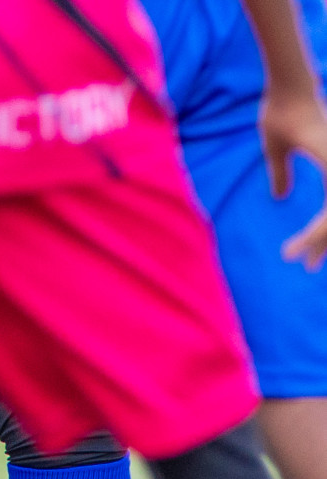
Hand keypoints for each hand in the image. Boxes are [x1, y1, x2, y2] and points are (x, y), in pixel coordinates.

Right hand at [260, 88, 326, 267]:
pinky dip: (315, 233)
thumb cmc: (282, 111)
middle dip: (323, 245)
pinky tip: (300, 246)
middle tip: (310, 268)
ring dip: (317, 243)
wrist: (289, 88)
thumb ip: (281, 173)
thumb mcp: (278, 150)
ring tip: (299, 260)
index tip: (304, 253)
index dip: (320, 233)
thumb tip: (281, 196)